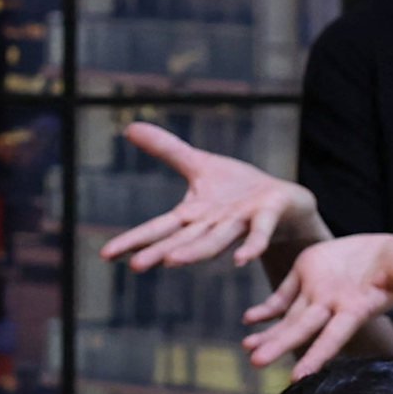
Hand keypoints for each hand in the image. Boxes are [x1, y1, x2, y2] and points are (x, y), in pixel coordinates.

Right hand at [104, 123, 321, 270]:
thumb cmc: (240, 190)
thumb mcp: (199, 165)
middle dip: (160, 252)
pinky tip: (241, 260)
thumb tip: (130, 127)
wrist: (286, 203)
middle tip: (137, 266)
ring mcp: (241, 224)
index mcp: (194, 215)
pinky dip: (250, 246)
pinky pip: (258, 234)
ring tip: (172, 263)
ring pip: (215, 241)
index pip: (159, 229)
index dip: (133, 240)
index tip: (106, 255)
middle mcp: (214, 225)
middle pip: (183, 240)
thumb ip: (166, 149)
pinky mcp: (268, 217)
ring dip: (195, 253)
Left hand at [241, 232, 392, 373]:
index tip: (297, 377)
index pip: (333, 336)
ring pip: (288, 317)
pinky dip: (267, 308)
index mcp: (354, 308)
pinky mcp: (307, 274)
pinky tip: (250, 320)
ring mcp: (317, 292)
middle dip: (279, 345)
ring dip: (268, 333)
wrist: (390, 254)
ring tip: (248, 348)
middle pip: (302, 329)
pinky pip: (283, 295)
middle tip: (255, 363)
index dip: (316, 355)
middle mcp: (331, 306)